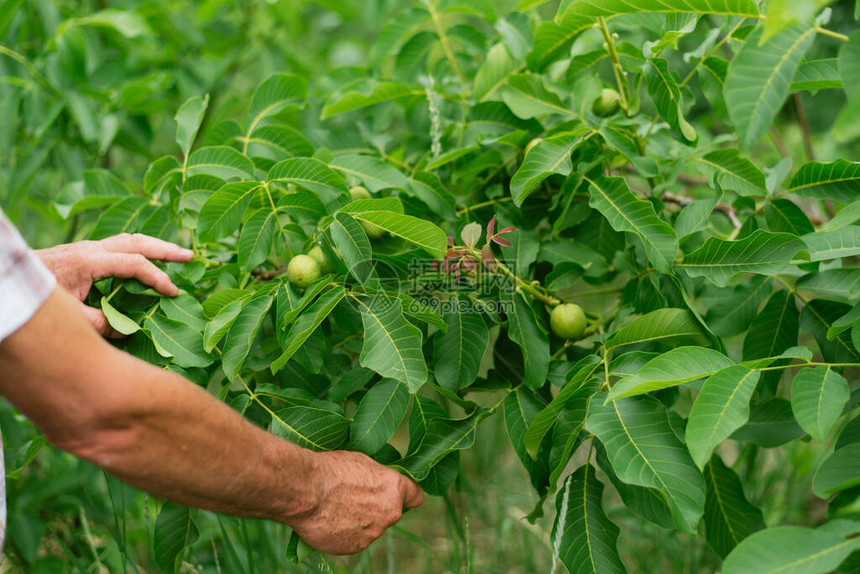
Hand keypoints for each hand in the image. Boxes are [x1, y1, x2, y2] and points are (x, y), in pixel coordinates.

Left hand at [36, 233, 193, 336]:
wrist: (5, 286)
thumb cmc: (35, 302)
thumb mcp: (70, 317)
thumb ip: (102, 324)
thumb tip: (129, 329)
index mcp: (87, 260)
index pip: (133, 264)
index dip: (156, 278)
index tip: (173, 293)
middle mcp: (89, 249)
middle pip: (136, 241)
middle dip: (165, 249)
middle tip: (190, 256)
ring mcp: (85, 250)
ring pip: (128, 241)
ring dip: (154, 247)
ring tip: (177, 255)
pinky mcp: (82, 257)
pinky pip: (117, 249)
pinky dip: (138, 253)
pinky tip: (148, 263)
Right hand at [290, 450, 423, 554]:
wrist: (306, 490)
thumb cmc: (331, 470)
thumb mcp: (361, 461)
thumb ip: (376, 477)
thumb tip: (376, 483)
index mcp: (394, 488)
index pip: (415, 496)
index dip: (406, 495)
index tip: (398, 494)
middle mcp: (389, 513)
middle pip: (389, 512)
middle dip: (375, 507)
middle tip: (352, 497)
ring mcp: (372, 533)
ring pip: (369, 528)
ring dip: (357, 521)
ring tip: (334, 508)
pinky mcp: (353, 547)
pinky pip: (352, 540)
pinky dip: (342, 533)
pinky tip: (328, 520)